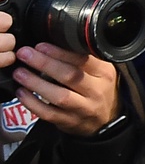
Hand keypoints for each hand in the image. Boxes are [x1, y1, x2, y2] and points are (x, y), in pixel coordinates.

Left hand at [0, 0, 121, 133]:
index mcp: (104, 73)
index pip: (83, 60)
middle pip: (71, 76)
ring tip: (20, 73)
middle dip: (45, 63)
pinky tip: (22, 93)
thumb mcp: (100, 71)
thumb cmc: (98, 89)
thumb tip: (54, 40)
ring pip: (60, 96)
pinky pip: (50, 114)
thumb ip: (84, 59)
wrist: (106, 119)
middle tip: (24, 54)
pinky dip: (33, 103)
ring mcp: (84, 108)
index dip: (60, 52)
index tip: (40, 45)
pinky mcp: (71, 122)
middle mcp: (96, 91)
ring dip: (36, 83)